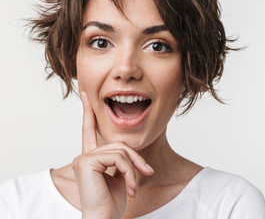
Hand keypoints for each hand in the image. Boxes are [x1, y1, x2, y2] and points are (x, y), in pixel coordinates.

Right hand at [72, 91, 153, 218]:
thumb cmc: (112, 203)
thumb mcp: (122, 176)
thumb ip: (122, 160)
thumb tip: (129, 152)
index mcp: (91, 158)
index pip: (90, 131)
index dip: (88, 112)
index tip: (85, 95)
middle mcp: (84, 156)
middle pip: (118, 143)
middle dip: (136, 158)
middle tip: (148, 172)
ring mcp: (83, 158)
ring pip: (120, 150)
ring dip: (134, 169)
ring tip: (135, 186)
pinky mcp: (86, 161)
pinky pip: (118, 157)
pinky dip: (130, 172)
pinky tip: (130, 187)